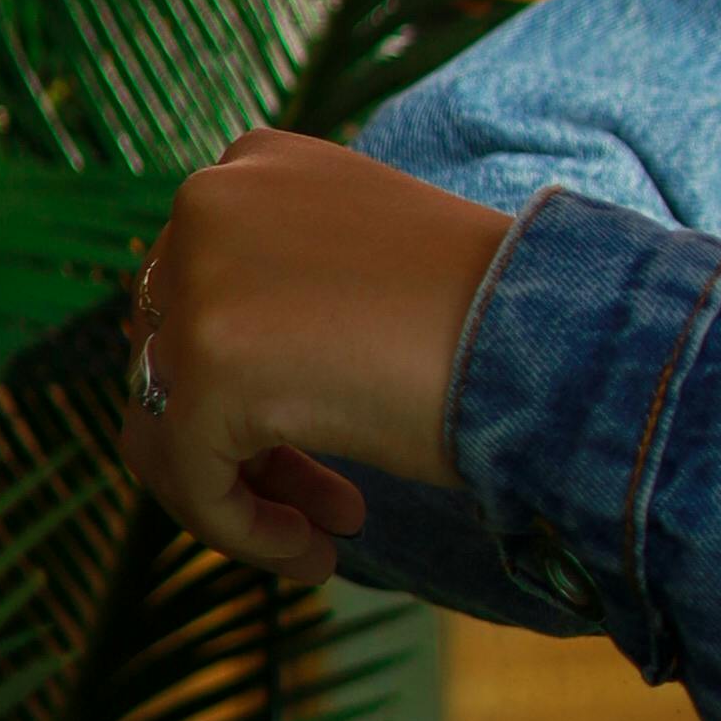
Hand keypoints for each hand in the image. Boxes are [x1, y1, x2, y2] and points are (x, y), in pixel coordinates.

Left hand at [120, 129, 512, 573]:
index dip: (243, 382)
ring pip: (163, 424)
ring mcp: (200, 284)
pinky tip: (320, 556)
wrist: (557, 334)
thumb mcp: (363, 265)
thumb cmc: (496, 313)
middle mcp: (208, 204)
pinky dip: (243, 529)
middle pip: (169, 358)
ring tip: (317, 543)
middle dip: (242, 443)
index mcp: (252, 164)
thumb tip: (222, 376)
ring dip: (235, 494)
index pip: (195, 290)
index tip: (315, 447)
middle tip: (325, 504)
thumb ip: (284, 287)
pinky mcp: (207, 368)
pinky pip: (191, 478)